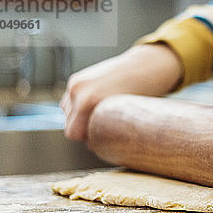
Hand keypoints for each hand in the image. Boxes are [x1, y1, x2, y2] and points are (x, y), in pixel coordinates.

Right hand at [61, 44, 182, 140]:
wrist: (144, 66)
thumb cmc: (141, 93)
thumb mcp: (125, 118)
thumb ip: (106, 131)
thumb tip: (94, 145)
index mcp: (88, 101)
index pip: (73, 133)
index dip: (87, 139)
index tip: (100, 138)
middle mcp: (78, 91)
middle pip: (69, 125)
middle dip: (84, 129)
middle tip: (104, 127)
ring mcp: (75, 83)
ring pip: (67, 113)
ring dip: (80, 118)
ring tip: (102, 113)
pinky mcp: (76, 79)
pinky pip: (70, 101)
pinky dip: (79, 106)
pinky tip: (97, 104)